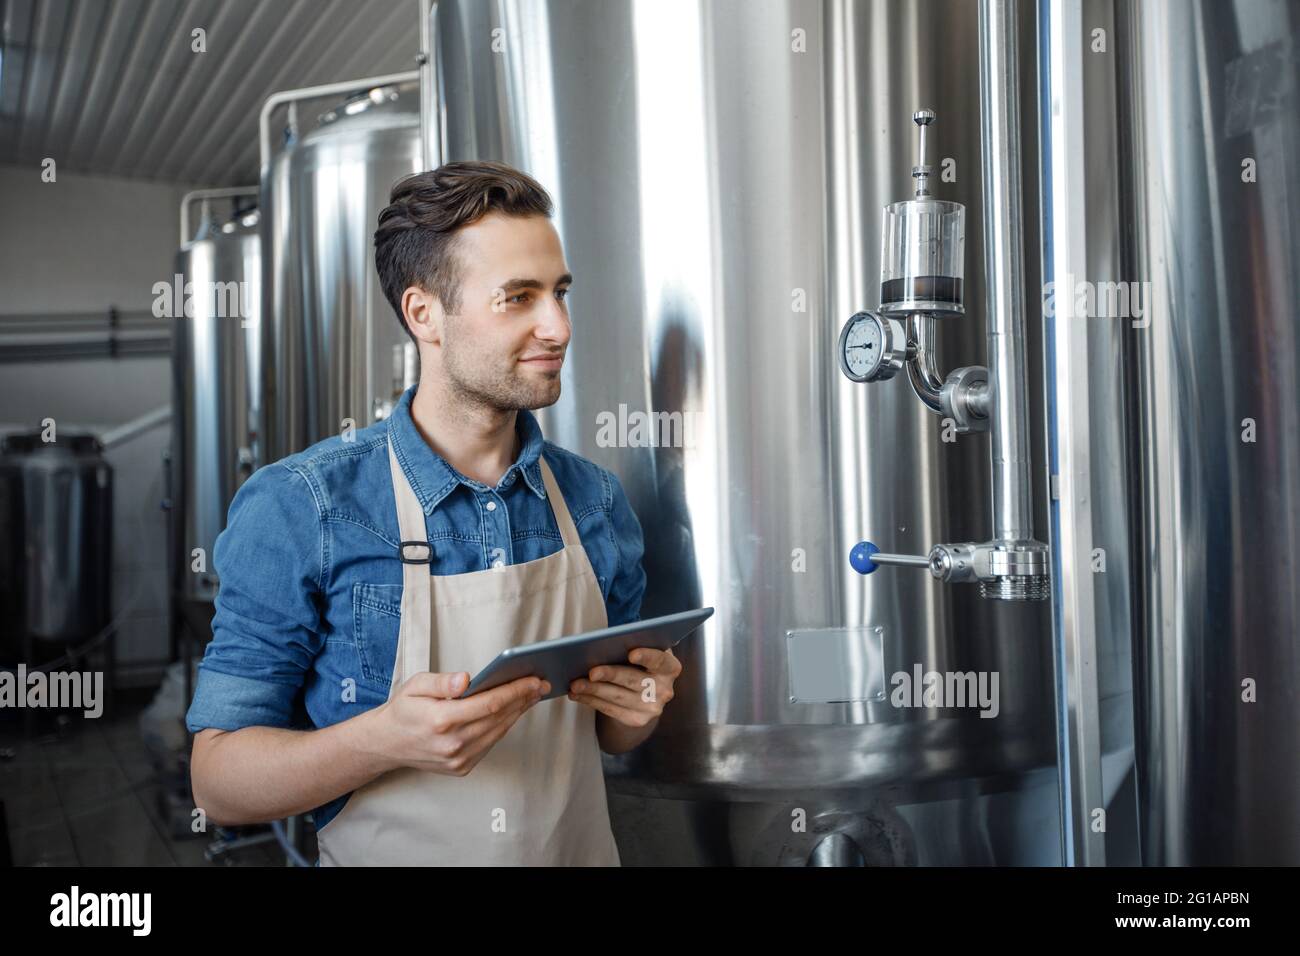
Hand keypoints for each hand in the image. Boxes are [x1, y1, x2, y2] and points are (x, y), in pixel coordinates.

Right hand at [375, 671, 549, 775]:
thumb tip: (466, 680)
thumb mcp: (415, 685)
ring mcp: (458, 759)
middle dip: (523, 699)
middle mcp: (452, 744)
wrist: (387, 744)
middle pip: (498, 718)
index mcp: (440, 720)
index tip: (532, 679)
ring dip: (518, 713)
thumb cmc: (404, 709)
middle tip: (541, 684)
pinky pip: (490, 743)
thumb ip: (441, 682)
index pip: (488, 704)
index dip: (514, 691)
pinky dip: (504, 726)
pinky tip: (513, 711)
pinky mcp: (462, 767)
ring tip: (532, 695)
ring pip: (498, 732)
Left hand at [568, 647, 681, 727]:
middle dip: (611, 675)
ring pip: (618, 697)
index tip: (631, 653)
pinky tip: (577, 694)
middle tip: (591, 672)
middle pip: (634, 680)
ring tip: (575, 684)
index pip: (660, 660)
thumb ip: (631, 643)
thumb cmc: (640, 664)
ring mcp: (652, 708)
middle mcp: (665, 689)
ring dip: (594, 690)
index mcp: (670, 667)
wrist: (646, 693)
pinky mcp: (637, 720)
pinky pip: (611, 710)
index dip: (647, 656)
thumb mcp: (643, 651)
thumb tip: (602, 643)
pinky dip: (591, 701)